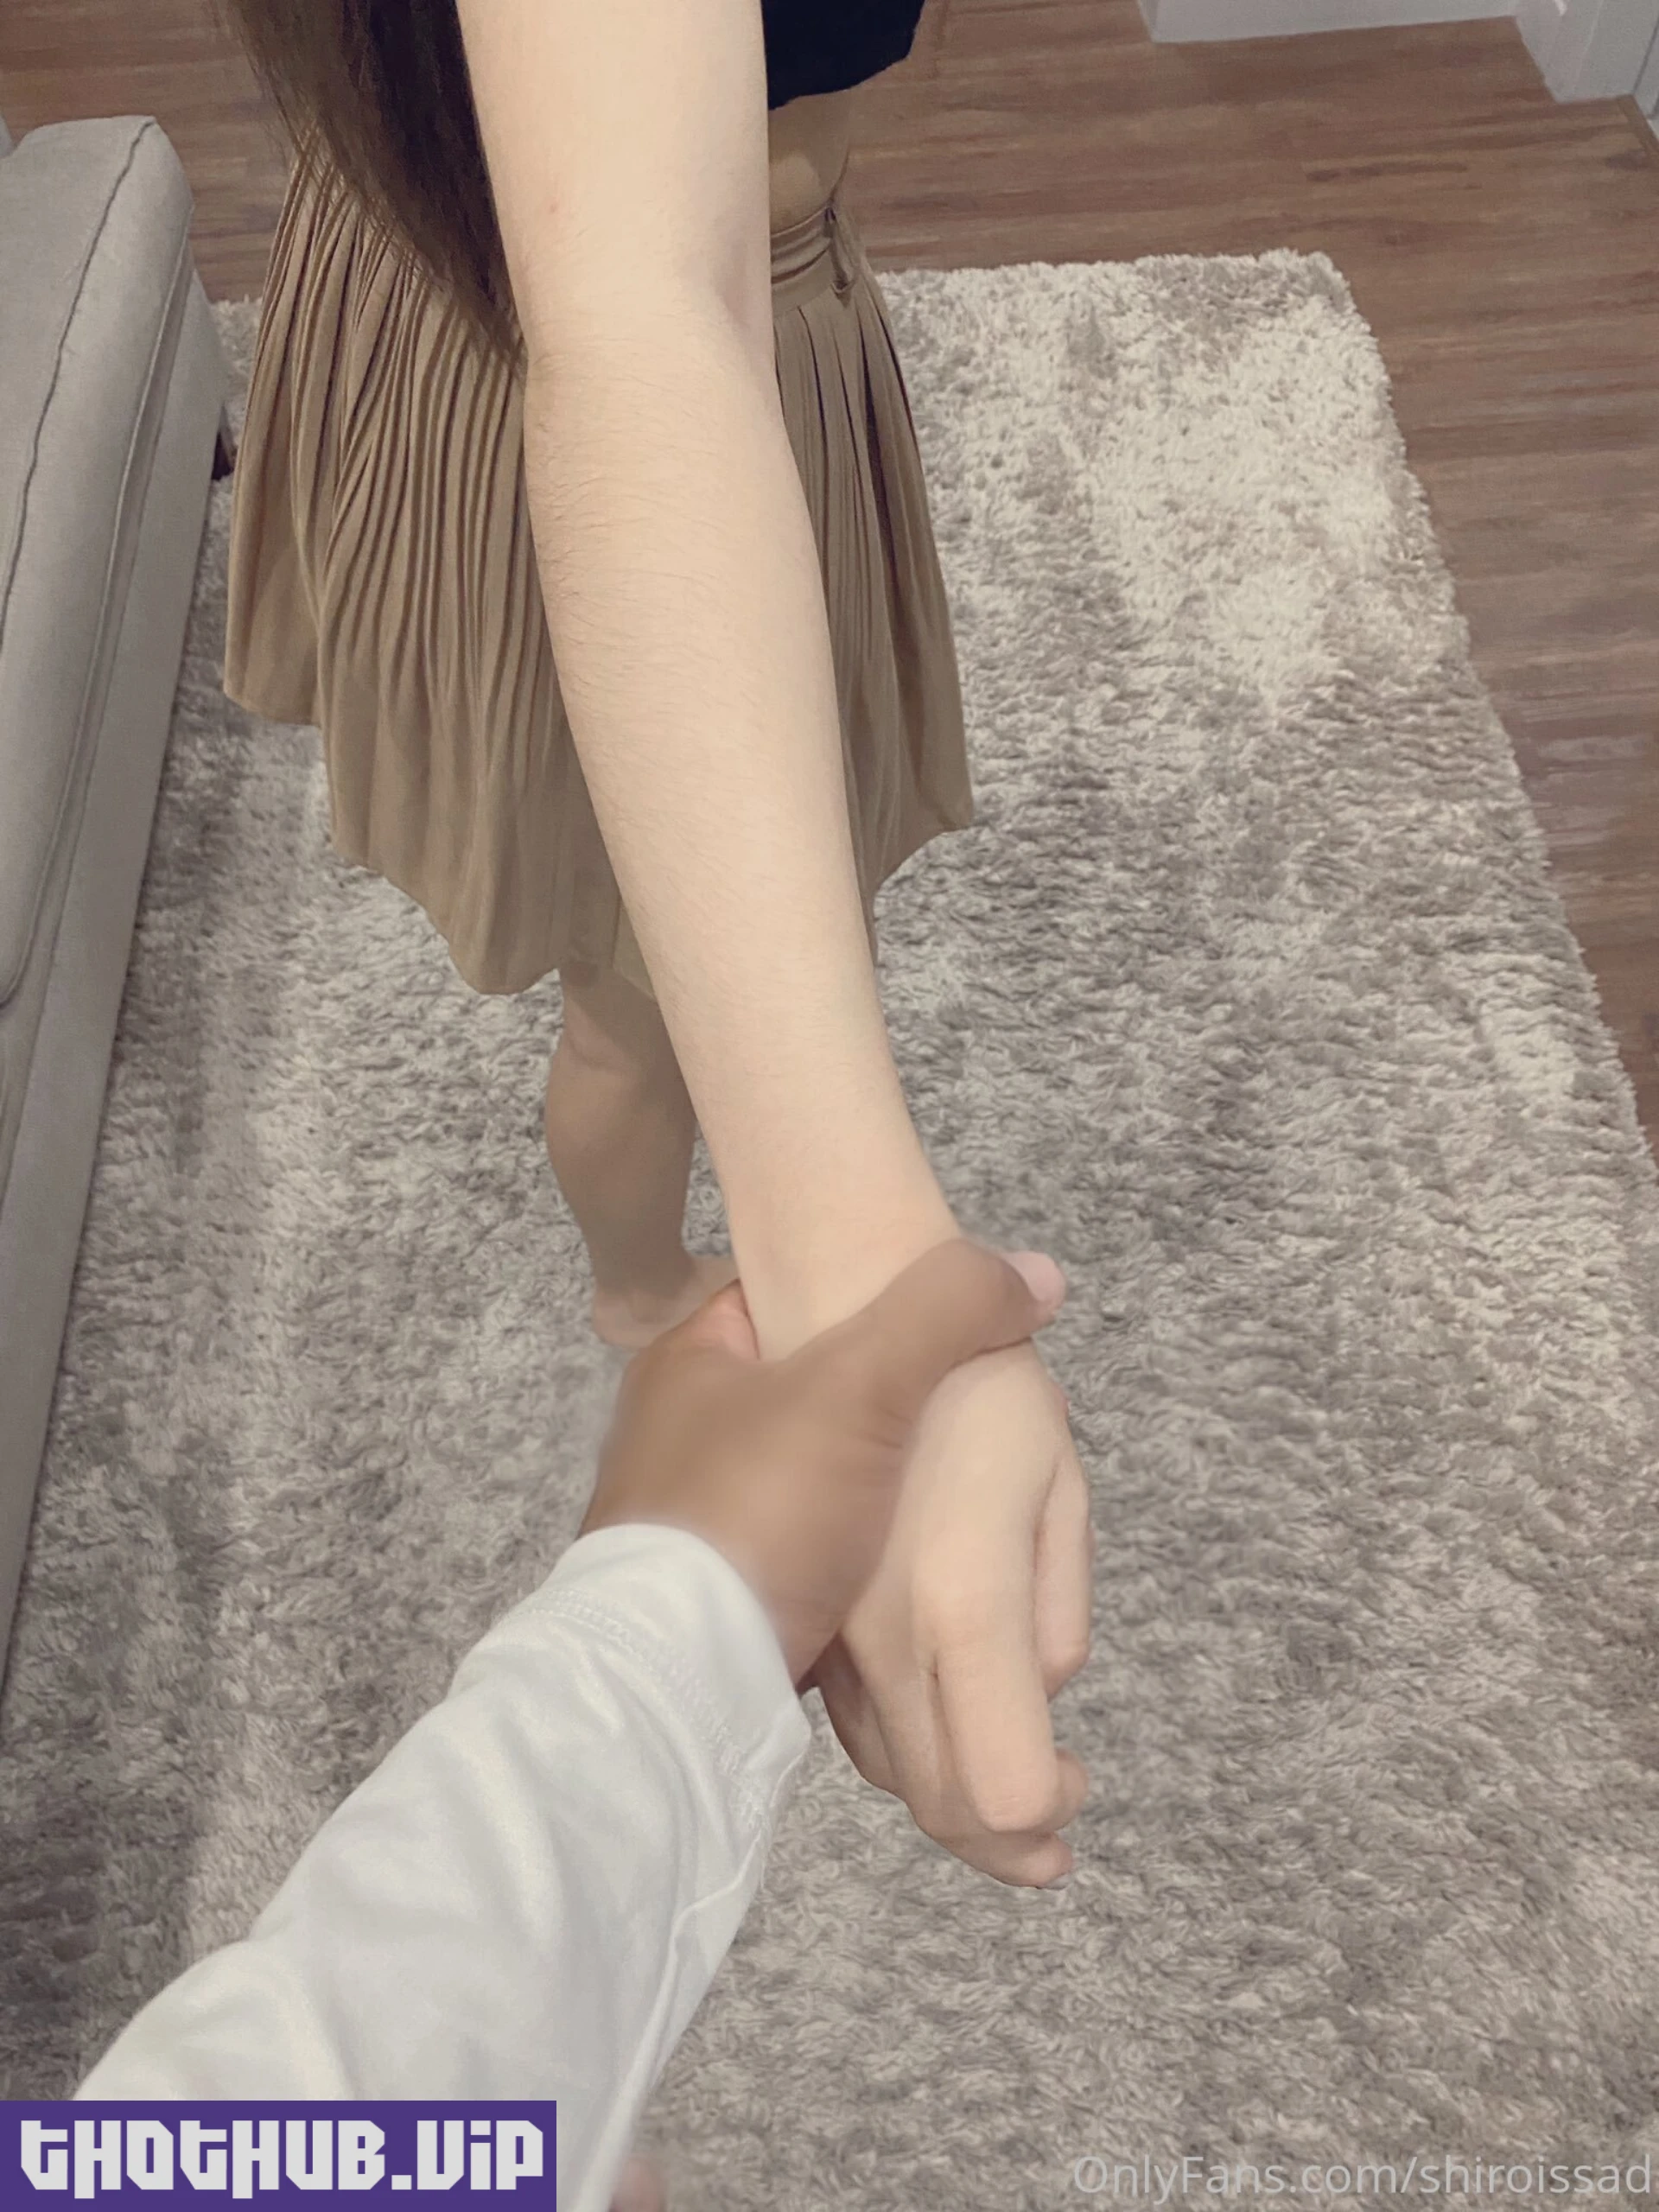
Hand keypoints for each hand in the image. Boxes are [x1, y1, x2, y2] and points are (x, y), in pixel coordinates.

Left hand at [578, 1238, 1070, 1692]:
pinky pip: (820, 1559)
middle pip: (820, 1393)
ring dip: (893, 1495)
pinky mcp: (730, 1598)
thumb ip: (945, 1315)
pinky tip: (928, 1569)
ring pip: (828, 1483)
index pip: (791, 1291)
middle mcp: (685, 1436)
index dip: (876, 1294)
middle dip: (902, 1409)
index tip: (953, 1319)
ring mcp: (703, 1523)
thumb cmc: (755, 1513)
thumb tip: (1040, 1273)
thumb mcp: (858, 1385)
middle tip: (982, 1417)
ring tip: (973, 1496)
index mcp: (691, 1362)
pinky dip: (871, 1562)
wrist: (686, 1687)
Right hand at [805, 1341, 1093, 1887]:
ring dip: (948, 1784)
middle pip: (939, 1798)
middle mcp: (885, 1636)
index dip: (1038, 1809)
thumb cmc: (966, 1379)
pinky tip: (932, 1703)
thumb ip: (1057, 1598)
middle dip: (1002, 1831)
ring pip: (887, 1759)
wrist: (834, 1303)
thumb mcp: (1052, 1472)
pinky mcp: (798, 1605)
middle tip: (1054, 1812)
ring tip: (1009, 1769)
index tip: (1066, 1785)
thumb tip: (1043, 1685)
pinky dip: (897, 1730)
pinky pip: (848, 1706)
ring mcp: (830, 1625)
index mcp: (961, 1604)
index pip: (1000, 1786)